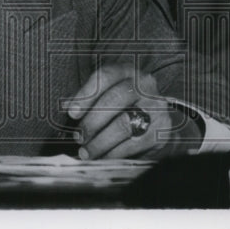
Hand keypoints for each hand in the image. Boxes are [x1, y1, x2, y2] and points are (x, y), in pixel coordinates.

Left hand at [64, 64, 201, 159]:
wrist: (155, 121)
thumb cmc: (124, 106)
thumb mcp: (108, 93)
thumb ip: (90, 98)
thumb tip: (68, 106)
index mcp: (129, 71)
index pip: (106, 76)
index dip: (87, 94)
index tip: (72, 113)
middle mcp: (146, 85)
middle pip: (115, 99)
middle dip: (92, 121)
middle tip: (79, 137)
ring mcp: (157, 107)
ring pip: (123, 124)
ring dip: (100, 141)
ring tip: (86, 151)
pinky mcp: (161, 131)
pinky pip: (133, 144)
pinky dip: (113, 153)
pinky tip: (102, 157)